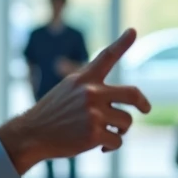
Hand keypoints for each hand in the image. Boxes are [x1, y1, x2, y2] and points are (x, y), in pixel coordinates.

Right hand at [0, 29, 151, 173]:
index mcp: (84, 79)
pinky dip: (111, 146)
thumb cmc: (52, 114)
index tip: (133, 31)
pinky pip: (117, 141)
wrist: (31, 134)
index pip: (106, 56)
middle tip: (145, 109)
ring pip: (126, 122)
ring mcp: (93, 113)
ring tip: (106, 133)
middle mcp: (91, 92)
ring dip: (120, 130)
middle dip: (143, 103)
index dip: (122, 43)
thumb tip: (121, 100)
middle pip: (132, 93)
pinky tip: (100, 147)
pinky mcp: (93, 134)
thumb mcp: (68, 90)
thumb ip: (91, 87)